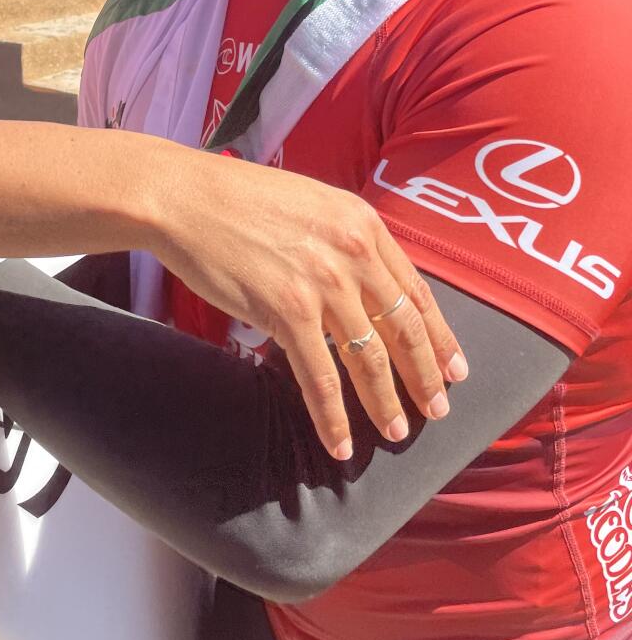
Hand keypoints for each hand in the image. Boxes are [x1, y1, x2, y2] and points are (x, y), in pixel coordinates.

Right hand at [155, 150, 467, 460]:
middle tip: (437, 411)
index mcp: (362, 223)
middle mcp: (352, 253)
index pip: (416, 290)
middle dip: (425, 377)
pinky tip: (340, 442)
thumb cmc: (238, 198)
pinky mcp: (286, 311)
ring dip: (386, 402)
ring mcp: (322, 284)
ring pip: (368, 359)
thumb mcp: (312, 204)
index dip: (439, 336)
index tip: (454, 368)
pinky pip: (319, 377)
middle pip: (403, 328)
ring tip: (396, 430)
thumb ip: (345, 239)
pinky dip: (332, 417)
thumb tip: (367, 284)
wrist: (185, 197)